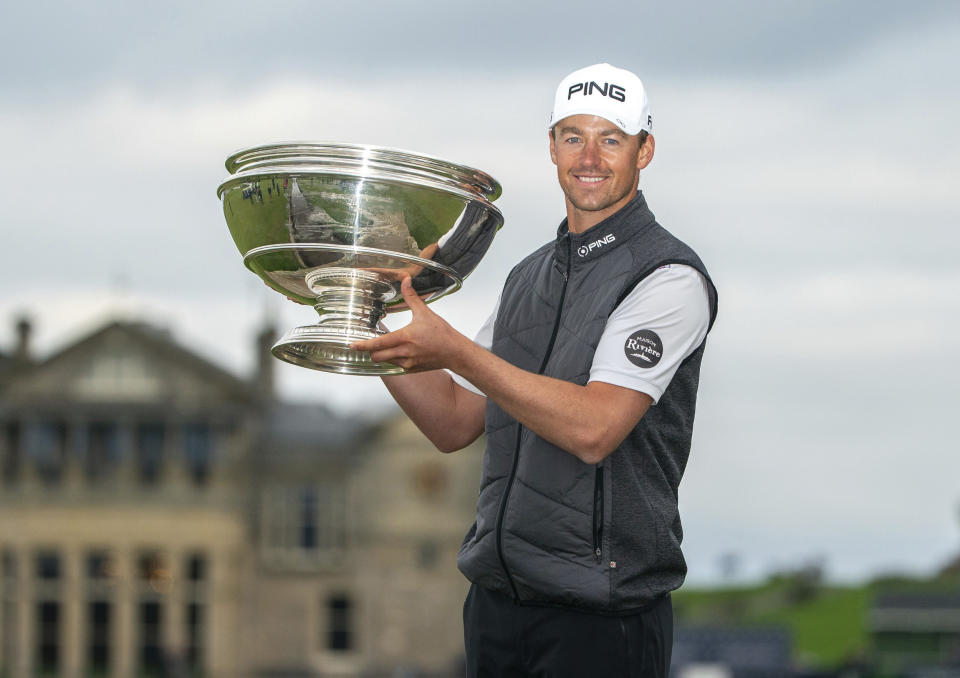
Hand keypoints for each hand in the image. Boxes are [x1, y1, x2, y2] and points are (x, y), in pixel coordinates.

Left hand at [350, 277, 464, 372]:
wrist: (455, 352)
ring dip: (382, 355)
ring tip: (384, 347)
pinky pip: (396, 366)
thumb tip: (405, 281)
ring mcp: (408, 363)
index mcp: (404, 338)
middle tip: (367, 344)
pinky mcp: (412, 369)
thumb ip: (411, 297)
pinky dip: (393, 359)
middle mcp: (404, 353)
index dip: (363, 345)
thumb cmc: (442, 334)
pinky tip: (397, 351)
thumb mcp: (425, 312)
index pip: (378, 344)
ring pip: (386, 362)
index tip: (352, 345)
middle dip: (370, 351)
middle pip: (377, 357)